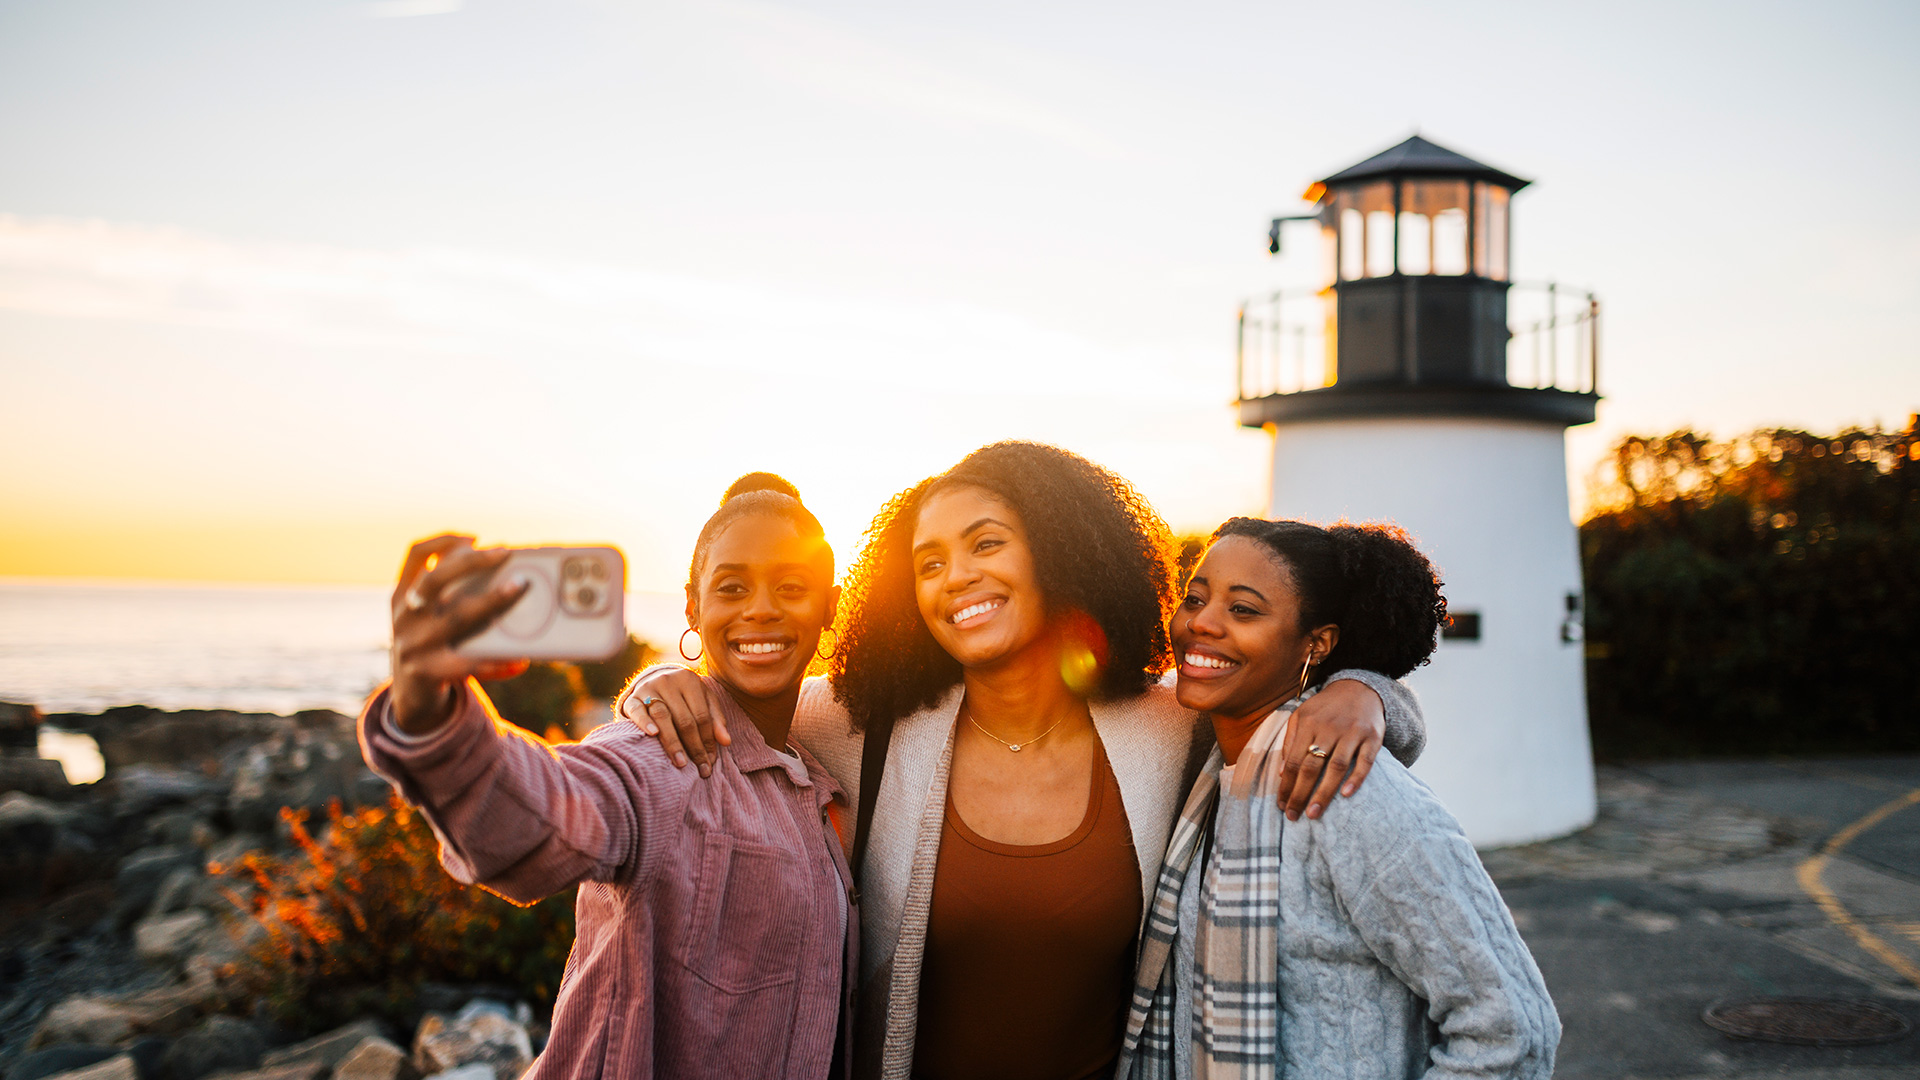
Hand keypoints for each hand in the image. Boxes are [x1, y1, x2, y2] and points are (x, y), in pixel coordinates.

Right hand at [389, 534, 532, 733]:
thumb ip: (452, 595)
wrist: (409, 696)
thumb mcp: (429, 617)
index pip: (414, 555)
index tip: (474, 536)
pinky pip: (467, 663)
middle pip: (434, 579)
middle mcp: (404, 616)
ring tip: (518, 588)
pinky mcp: (426, 672)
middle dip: (471, 562)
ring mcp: (412, 644)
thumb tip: (508, 574)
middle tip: (506, 551)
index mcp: (403, 595)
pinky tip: (519, 659)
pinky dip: (495, 661)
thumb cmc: (432, 644)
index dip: (442, 540)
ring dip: (490, 600)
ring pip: (456, 618)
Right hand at [615, 665, 731, 776]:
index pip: (702, 716)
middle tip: (700, 768)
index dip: (708, 740)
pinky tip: (653, 735)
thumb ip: (716, 719)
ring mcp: (649, 689)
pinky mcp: (632, 698)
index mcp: (690, 680)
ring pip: (662, 716)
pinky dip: (645, 723)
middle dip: (694, 746)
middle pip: (684, 719)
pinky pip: (637, 711)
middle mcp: (669, 681)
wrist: (653, 680)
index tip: (710, 762)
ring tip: (681, 762)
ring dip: (673, 742)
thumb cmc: (684, 696)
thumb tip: (726, 742)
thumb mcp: (703, 700)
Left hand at [1274, 678, 1384, 820]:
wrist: (1360, 687)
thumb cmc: (1326, 708)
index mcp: (1308, 723)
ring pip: (1337, 766)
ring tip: (1314, 813)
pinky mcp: (1373, 736)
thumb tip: (1283, 772)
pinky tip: (1346, 794)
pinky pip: (1365, 760)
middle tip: (1294, 816)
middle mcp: (1329, 728)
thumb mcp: (1302, 716)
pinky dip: (1356, 778)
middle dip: (1301, 794)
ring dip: (1324, 792)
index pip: (1294, 760)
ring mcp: (1352, 732)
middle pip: (1312, 766)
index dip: (1286, 785)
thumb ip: (1290, 741)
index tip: (1282, 805)